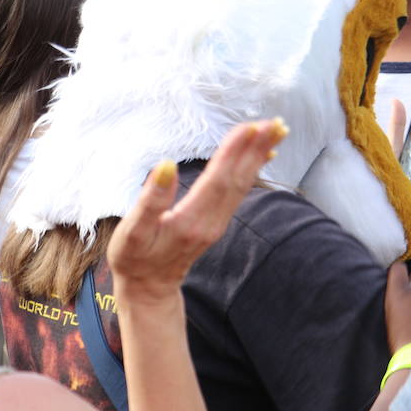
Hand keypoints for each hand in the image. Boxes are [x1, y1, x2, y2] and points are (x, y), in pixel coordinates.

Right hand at [108, 119, 286, 303]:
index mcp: (191, 220)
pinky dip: (254, 169)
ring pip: (243, 184)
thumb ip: (151, 200)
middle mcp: (211, 221)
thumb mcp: (133, 231)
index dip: (234, 152)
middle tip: (276, 123)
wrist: (149, 287)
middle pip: (238, 179)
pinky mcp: (218, 221)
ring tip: (277, 131)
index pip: (218, 179)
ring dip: (260, 156)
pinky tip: (264, 155)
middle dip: (256, 149)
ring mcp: (218, 222)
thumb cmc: (134, 258)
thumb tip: (165, 165)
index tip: (250, 127)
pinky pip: (240, 190)